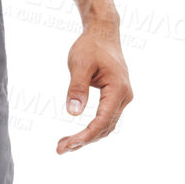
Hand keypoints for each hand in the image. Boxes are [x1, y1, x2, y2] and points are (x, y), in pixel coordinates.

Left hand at [58, 22, 132, 153]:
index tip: (68, 144)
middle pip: (105, 127)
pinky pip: (106, 119)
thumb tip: (73, 113)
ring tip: (64, 144)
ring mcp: (122, 98)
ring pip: (106, 126)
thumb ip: (77, 88)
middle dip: (83, 140)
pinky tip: (76, 135)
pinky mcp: (116, 97)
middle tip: (60, 149)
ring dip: (87, 137)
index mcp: (118, 89)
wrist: (103, 34)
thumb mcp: (79, 65)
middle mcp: (124, 96)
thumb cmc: (91, 46)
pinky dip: (92, 129)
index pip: (102, 121)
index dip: (85, 135)